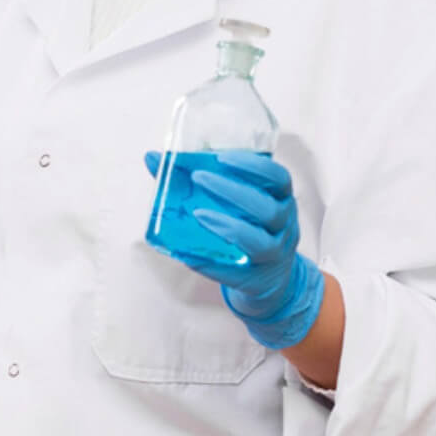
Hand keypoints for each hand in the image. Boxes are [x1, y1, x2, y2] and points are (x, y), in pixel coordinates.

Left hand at [143, 150, 324, 349]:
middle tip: (199, 178)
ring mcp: (273, 253)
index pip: (278, 177)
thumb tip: (152, 157)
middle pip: (267, 208)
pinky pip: (237, 271)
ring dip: (226, 225)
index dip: (253, 166)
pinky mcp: (257, 277)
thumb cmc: (243, 228)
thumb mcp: (231, 202)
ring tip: (197, 214)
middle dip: (232, 191)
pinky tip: (189, 252)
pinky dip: (212, 262)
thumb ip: (197, 179)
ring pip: (259, 241)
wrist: (267, 278)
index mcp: (278, 198)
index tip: (221, 157)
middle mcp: (283, 225)